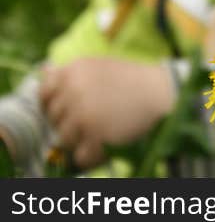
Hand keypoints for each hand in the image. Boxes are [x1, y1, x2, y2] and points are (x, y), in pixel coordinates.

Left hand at [39, 57, 175, 169]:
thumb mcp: (99, 65)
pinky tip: (106, 145)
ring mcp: (83, 115)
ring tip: (102, 132)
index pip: (44, 93)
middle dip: (69, 122)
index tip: (67, 109)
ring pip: (64, 139)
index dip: (54, 103)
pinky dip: (93, 155)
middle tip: (93, 120)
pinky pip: (81, 156)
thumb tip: (42, 71)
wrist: (164, 92)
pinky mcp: (96, 136)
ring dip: (80, 139)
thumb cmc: (133, 79)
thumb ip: (70, 72)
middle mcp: (73, 91)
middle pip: (53, 119)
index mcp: (73, 71)